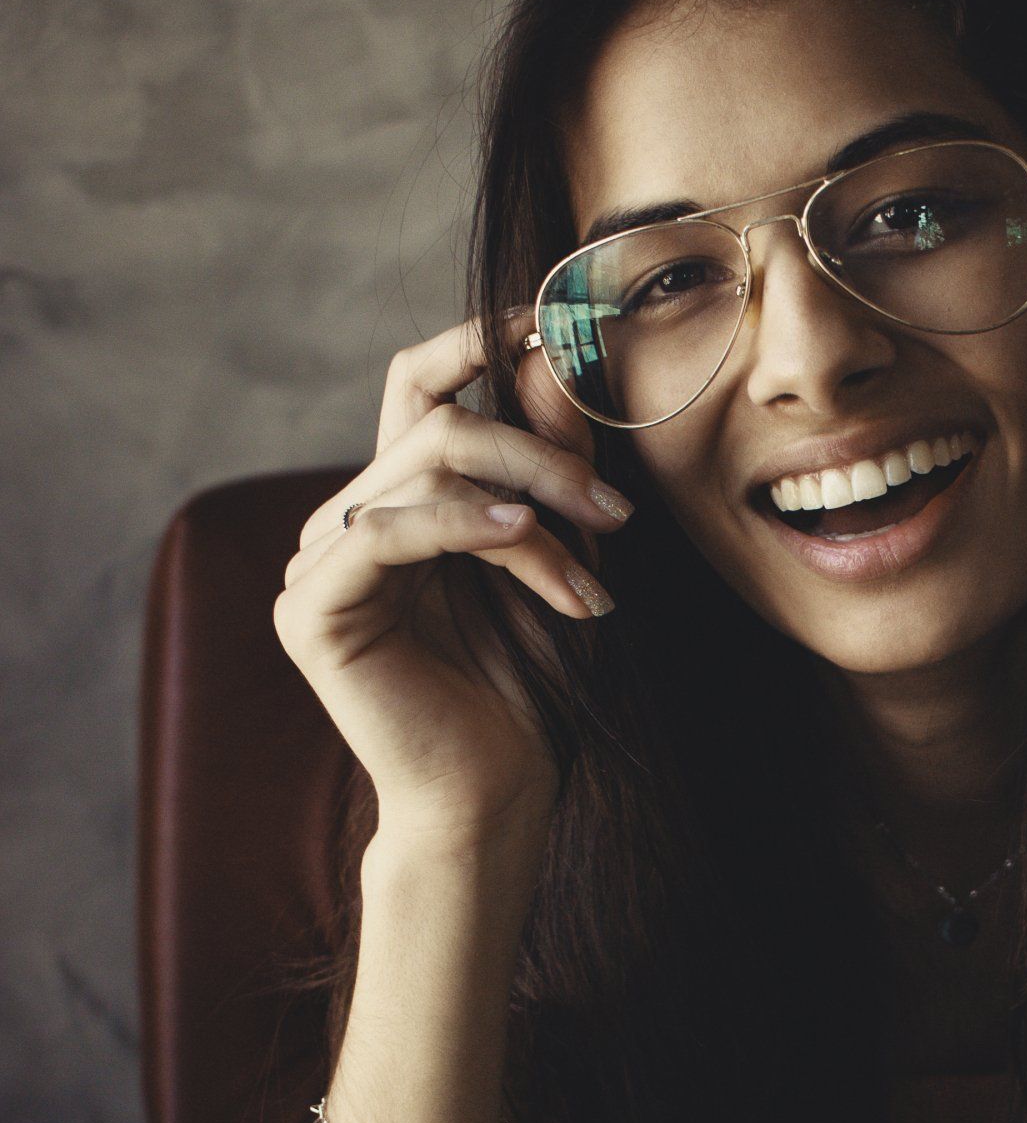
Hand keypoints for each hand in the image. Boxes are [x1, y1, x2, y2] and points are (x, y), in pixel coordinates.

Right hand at [273, 312, 636, 848]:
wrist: (497, 797)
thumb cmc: (529, 688)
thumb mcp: (556, 555)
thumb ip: (546, 463)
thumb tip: (548, 353)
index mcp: (395, 501)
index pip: (421, 388)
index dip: (479, 344)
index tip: (559, 326)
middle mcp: (346, 521)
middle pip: (437, 423)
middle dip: (541, 455)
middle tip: (619, 510)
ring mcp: (318, 564)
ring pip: (424, 469)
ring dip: (529, 508)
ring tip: (596, 568)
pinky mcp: (311, 610)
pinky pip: (386, 530)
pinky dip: (464, 525)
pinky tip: (522, 538)